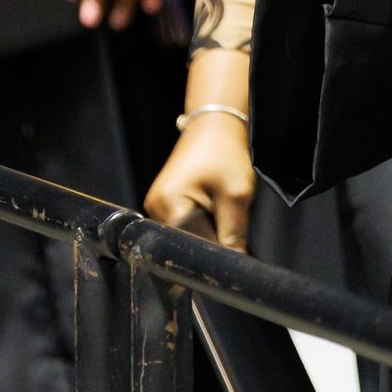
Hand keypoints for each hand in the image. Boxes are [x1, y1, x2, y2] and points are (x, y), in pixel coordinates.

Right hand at [144, 54, 254, 248]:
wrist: (213, 125)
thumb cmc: (225, 153)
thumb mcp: (236, 194)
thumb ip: (233, 233)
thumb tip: (235, 265)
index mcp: (169, 205)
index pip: (190, 248)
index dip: (212, 259)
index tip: (230, 265)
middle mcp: (155, 210)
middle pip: (183, 246)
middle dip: (208, 248)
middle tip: (233, 243)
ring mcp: (156, 207)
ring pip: (183, 239)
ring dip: (205, 237)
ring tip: (223, 222)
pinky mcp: (164, 205)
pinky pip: (182, 228)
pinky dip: (200, 227)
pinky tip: (214, 217)